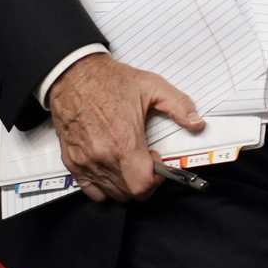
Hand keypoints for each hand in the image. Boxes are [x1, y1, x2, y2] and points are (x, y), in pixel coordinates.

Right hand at [48, 53, 201, 202]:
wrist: (73, 74)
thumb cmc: (108, 80)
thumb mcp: (152, 86)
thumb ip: (179, 106)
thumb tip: (196, 123)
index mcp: (123, 141)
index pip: (143, 185)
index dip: (156, 178)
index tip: (158, 161)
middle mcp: (102, 156)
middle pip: (129, 193)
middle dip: (144, 182)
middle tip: (146, 159)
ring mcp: (85, 161)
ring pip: (111, 193)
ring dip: (126, 183)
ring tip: (130, 160)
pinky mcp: (71, 161)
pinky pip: (90, 190)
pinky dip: (104, 186)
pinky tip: (112, 167)